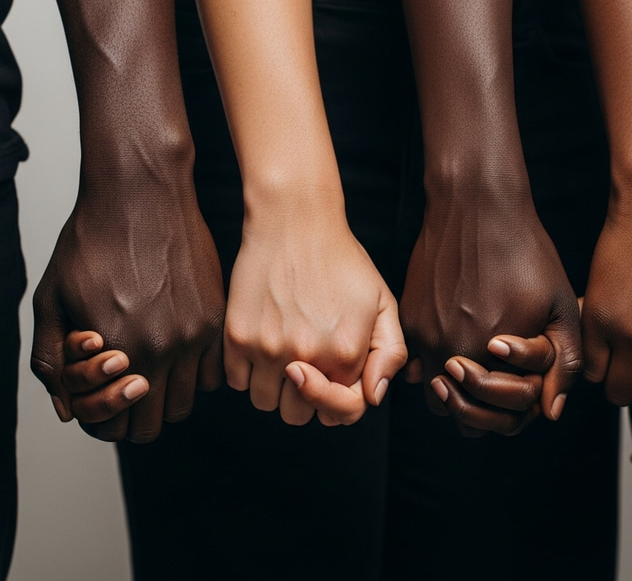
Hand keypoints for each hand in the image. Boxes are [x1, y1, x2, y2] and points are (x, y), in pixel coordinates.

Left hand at [31, 170, 225, 442]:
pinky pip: (215, 373)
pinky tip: (180, 350)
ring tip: (154, 368)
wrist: (141, 196)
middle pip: (155, 423)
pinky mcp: (218, 316)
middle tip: (125, 388)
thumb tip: (66, 410)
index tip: (101, 400)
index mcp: (117, 351)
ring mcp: (197, 333)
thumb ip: (52, 364)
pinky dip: (197, 373)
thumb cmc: (94, 240)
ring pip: (187, 402)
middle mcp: (162, 348)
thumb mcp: (51, 300)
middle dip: (134, 414)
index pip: (115, 427)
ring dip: (167, 395)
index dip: (103, 421)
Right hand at [224, 199, 406, 425]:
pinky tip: (263, 340)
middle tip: (308, 362)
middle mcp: (306, 356)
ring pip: (266, 403)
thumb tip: (373, 396)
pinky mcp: (237, 336)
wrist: (294, 222)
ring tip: (284, 350)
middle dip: (307, 396)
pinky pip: (237, 382)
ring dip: (274, 386)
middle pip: (300, 415)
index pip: (343, 413)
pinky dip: (248, 371)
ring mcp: (267, 348)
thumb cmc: (342, 261)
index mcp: (345, 352)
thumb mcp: (382, 301)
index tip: (333, 381)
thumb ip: (388, 353)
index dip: (340, 402)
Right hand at [400, 187, 580, 422]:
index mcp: (498, 358)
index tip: (520, 390)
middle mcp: (457, 353)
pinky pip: (415, 364)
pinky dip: (433, 362)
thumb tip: (550, 411)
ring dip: (454, 393)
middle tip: (495, 387)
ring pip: (436, 397)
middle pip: (464, 418)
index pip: (504, 420)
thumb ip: (564, 364)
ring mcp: (427, 337)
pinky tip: (453, 338)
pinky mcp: (408, 320)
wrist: (475, 207)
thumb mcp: (561, 305)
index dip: (518, 411)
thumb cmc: (525, 252)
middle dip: (484, 410)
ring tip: (474, 368)